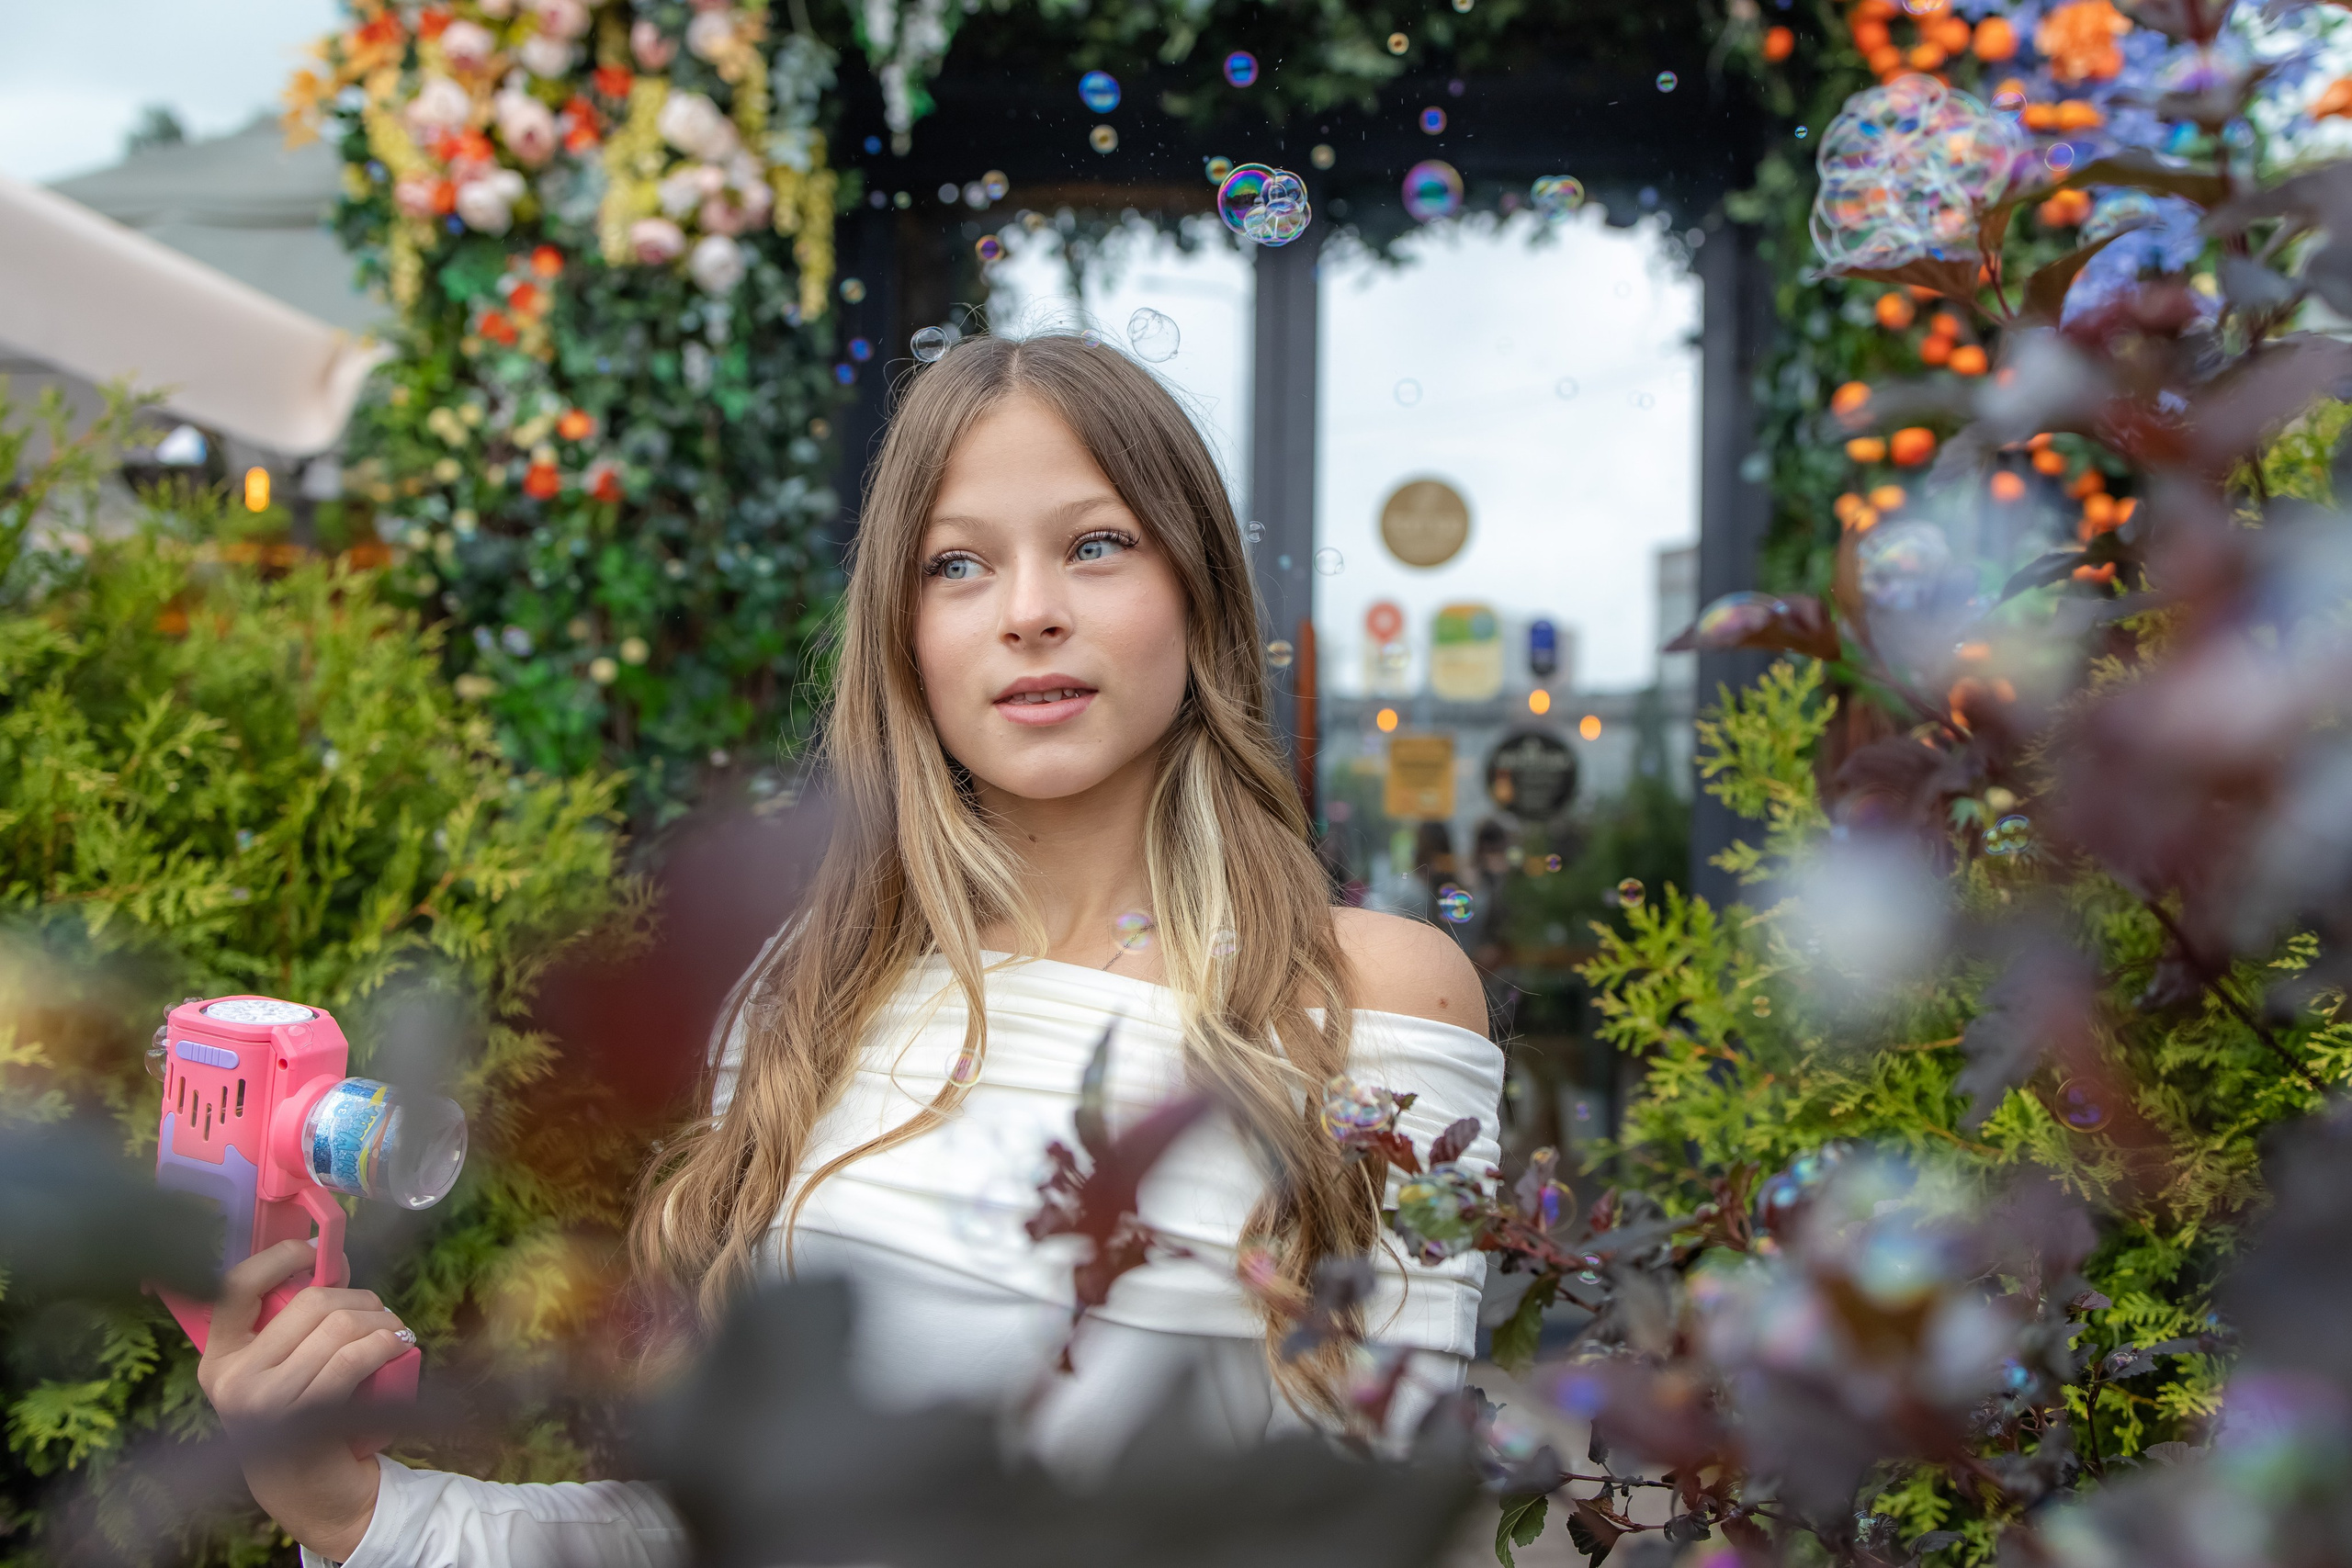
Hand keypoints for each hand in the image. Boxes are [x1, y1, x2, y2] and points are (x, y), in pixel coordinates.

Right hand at [197, 1239, 407, 1561]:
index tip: (314, 1250)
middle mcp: (232, 1380)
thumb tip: (329, 1258)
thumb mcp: (281, 1366)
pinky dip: (387, 1342)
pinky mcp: (305, 1419)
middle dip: (357, 1297)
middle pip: (309, 1304)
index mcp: (218, 1359)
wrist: (309, 1490)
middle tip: (378, 1310)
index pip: (235, 1288)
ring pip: (340, 1327)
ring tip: (394, 1330)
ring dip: (381, 1321)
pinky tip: (400, 1344)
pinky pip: (356, 1359)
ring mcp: (265, 1403)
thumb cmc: (300, 1415)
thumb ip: (289, 1321)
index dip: (278, 1257)